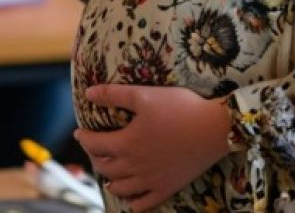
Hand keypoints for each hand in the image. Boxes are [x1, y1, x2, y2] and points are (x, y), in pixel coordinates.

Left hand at [75, 85, 231, 210]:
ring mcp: (151, 181)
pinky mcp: (167, 188)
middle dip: (95, 158)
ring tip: (109, 173)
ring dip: (110, 180)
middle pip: (105, 168)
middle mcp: (134, 167)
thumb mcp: (145, 95)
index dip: (84, 138)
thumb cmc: (180, 108)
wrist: (215, 129)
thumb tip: (88, 93)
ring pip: (121, 188)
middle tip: (94, 149)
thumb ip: (115, 94)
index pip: (95, 144)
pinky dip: (133, 203)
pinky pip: (144, 203)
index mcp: (127, 143)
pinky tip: (131, 200)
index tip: (79, 132)